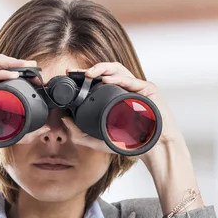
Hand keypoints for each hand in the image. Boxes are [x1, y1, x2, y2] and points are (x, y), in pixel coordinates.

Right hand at [0, 54, 51, 167]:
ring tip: (25, 66)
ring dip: (10, 61)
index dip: (21, 71)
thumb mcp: (3, 137)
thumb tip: (44, 129)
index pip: (5, 74)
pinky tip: (13, 75)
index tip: (36, 75)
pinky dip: (0, 74)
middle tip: (34, 67)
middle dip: (17, 62)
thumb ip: (23, 134)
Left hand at [69, 63, 202, 212]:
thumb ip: (81, 134)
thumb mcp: (100, 141)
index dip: (85, 75)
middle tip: (77, 72)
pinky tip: (106, 79)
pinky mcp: (148, 90)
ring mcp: (137, 88)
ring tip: (89, 74)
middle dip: (91, 68)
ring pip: (119, 69)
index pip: (100, 78)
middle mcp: (126, 88)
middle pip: (108, 70)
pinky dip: (118, 78)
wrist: (153, 149)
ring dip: (102, 68)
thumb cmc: (131, 143)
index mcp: (116, 95)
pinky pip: (132, 80)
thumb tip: (64, 120)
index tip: (71, 74)